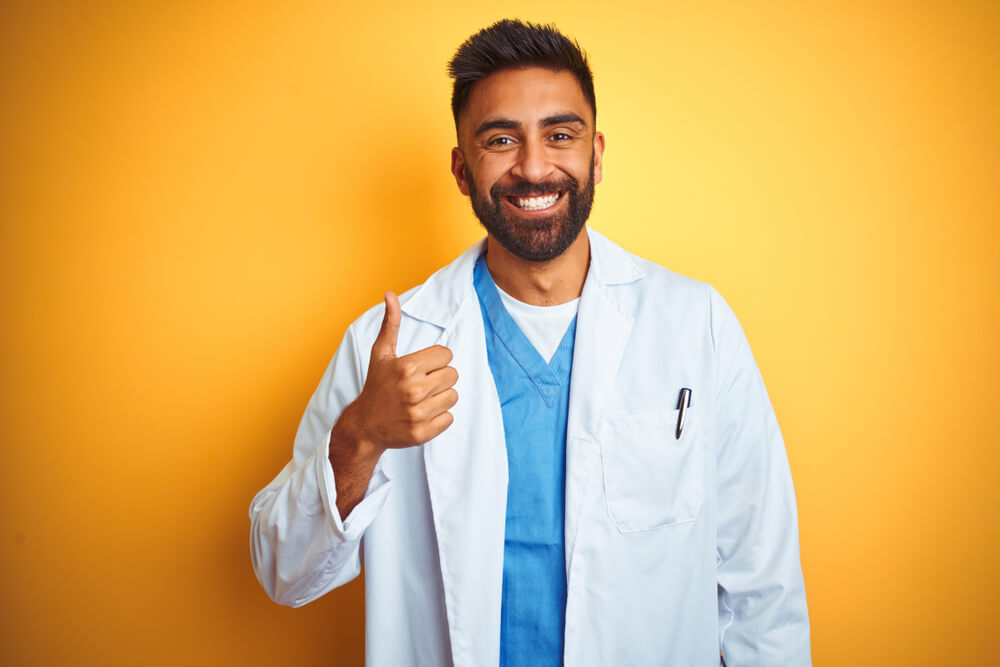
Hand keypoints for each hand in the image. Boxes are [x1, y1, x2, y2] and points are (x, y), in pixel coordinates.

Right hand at [337, 291, 458, 458]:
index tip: (421, 368)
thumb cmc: (376, 386)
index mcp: (407, 367)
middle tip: (421, 384)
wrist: (364, 425)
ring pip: (453, 397)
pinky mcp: (422, 433)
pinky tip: (421, 414)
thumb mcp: (381, 353)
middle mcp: (414, 390)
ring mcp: (418, 413)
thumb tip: (389, 294)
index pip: (447, 356)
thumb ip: (390, 323)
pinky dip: (438, 417)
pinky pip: (449, 418)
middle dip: (439, 378)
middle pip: (453, 375)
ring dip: (440, 398)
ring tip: (422, 399)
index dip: (436, 360)